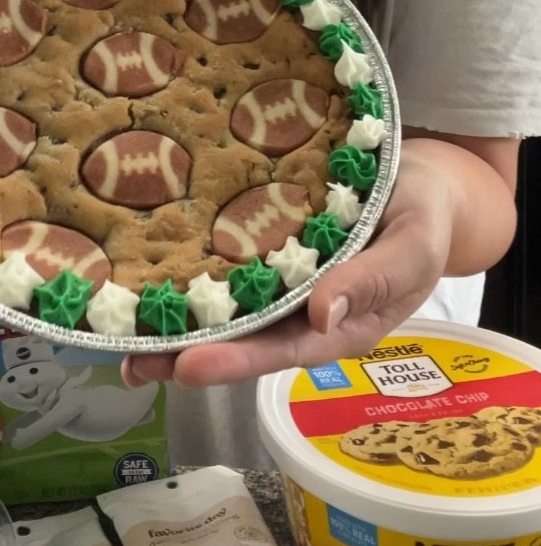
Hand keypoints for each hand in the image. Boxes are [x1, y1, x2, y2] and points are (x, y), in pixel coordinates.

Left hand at [122, 152, 453, 387]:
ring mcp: (283, 285)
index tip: (189, 365)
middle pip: (243, 342)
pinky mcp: (266, 252)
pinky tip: (146, 280)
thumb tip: (322, 312)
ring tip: (119, 340)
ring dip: (176, 328)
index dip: (236, 360)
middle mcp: (304, 314)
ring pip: (227, 314)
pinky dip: (189, 279)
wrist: (423, 180)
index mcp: (343, 325)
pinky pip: (228, 270)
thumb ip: (376, 278)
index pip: (284, 350)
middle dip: (187, 355)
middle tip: (132, 364)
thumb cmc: (424, 216)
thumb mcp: (415, 244)